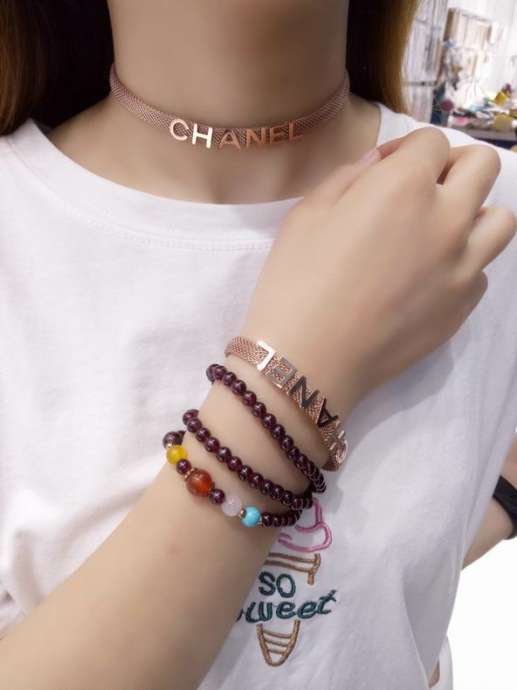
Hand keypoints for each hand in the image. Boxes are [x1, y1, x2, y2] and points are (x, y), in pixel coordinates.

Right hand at [240, 128, 515, 413]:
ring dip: (474, 214)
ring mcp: (463, 267)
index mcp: (405, 186)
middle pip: (483, 166)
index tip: (383, 170)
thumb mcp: (307, 213)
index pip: (433, 140)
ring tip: (438, 232)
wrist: (308, 359)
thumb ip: (350, 176)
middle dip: (453, 166)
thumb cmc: (296, 281)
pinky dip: (462, 265)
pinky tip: (427, 279)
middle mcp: (447, 219)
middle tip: (420, 189)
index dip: (406, 149)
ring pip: (500, 220)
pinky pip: (481, 271)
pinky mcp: (462, 307)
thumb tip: (380, 164)